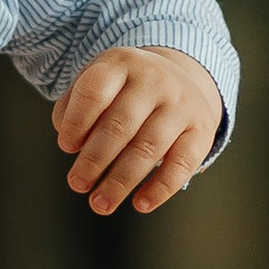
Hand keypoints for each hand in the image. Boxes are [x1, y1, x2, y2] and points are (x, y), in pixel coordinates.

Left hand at [52, 45, 219, 216]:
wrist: (180, 78)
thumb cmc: (124, 90)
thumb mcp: (98, 84)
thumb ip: (73, 108)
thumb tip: (70, 143)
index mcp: (121, 63)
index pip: (95, 91)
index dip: (77, 122)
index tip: (66, 147)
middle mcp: (154, 79)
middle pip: (120, 125)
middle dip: (94, 160)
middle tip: (77, 184)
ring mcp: (181, 104)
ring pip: (148, 148)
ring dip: (120, 181)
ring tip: (100, 204)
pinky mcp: (201, 129)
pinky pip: (182, 163)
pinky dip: (161, 188)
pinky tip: (141, 204)